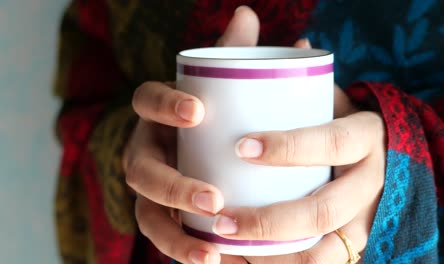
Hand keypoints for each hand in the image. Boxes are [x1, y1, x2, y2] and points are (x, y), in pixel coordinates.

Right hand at [124, 6, 262, 263]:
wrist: (208, 147)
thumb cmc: (216, 113)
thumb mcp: (223, 85)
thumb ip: (231, 54)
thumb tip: (247, 15)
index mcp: (158, 114)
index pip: (145, 100)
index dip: (164, 104)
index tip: (197, 110)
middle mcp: (147, 150)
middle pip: (140, 170)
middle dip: (172, 186)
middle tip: (213, 199)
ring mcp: (151, 188)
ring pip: (147, 214)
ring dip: (175, 234)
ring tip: (211, 251)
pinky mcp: (163, 216)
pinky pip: (165, 237)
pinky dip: (185, 251)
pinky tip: (216, 261)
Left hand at [212, 88, 385, 263]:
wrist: (387, 159)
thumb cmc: (346, 124)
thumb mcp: (337, 98)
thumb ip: (309, 80)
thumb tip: (296, 44)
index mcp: (367, 138)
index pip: (332, 144)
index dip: (288, 147)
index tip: (240, 148)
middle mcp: (371, 184)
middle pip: (323, 212)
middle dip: (268, 221)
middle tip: (221, 220)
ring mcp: (365, 220)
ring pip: (322, 253)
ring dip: (271, 257)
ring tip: (226, 248)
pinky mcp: (354, 244)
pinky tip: (242, 262)